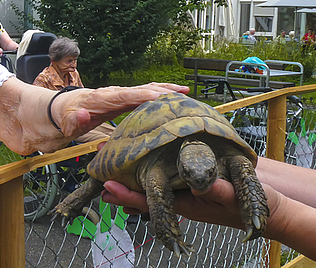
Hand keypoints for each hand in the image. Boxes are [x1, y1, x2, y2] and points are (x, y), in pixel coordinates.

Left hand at [54, 83, 189, 136]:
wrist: (56, 110)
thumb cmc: (61, 117)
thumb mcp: (64, 123)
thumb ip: (75, 121)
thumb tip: (85, 115)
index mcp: (99, 99)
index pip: (124, 96)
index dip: (143, 96)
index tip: (161, 97)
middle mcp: (111, 94)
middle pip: (139, 90)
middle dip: (160, 91)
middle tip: (184, 94)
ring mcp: (117, 95)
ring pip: (143, 90)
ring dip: (163, 90)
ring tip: (185, 92)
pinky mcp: (121, 99)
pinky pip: (142, 94)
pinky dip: (157, 93)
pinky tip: (172, 95)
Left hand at [101, 179, 281, 234]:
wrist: (271, 209)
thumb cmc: (258, 206)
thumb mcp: (238, 196)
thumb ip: (218, 190)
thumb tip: (197, 183)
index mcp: (187, 203)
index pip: (150, 201)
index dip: (127, 195)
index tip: (107, 187)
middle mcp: (182, 197)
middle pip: (144, 192)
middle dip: (121, 184)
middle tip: (97, 172)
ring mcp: (186, 189)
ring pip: (152, 184)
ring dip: (131, 176)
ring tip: (109, 163)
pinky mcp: (193, 180)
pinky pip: (166, 176)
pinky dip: (149, 170)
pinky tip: (138, 159)